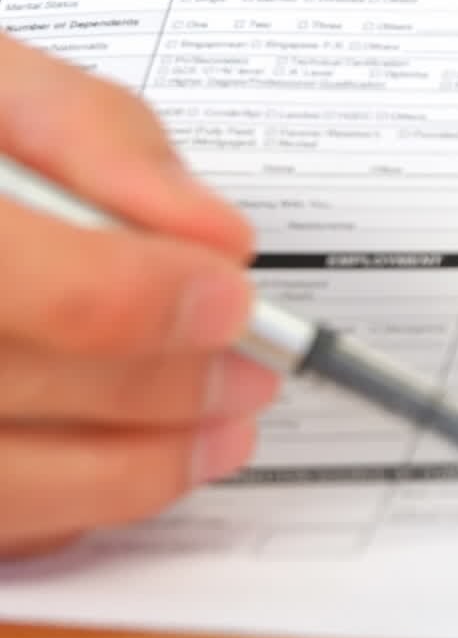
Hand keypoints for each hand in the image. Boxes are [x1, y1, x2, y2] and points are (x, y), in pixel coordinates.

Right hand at [0, 33, 275, 557]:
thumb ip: (95, 133)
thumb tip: (212, 235)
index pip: (27, 284)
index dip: (139, 298)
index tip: (233, 298)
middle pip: (14, 387)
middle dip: (158, 388)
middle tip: (252, 371)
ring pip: (3, 486)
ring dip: (131, 473)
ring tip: (221, 434)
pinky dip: (74, 503)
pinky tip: (135, 460)